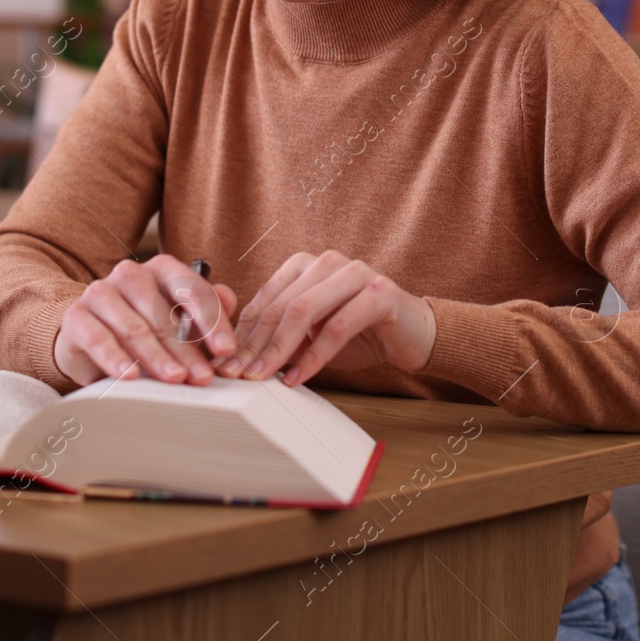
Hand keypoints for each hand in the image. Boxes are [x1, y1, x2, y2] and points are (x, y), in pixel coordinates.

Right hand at [53, 254, 238, 386]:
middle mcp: (130, 274)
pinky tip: (130, 376)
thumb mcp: (178, 320)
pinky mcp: (76, 316)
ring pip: (135, 327)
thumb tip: (229, 300)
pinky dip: (116, 358)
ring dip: (157, 357)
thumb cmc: (143, 326)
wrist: (87, 336)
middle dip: (187, 349)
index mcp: (161, 269)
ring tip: (174, 379)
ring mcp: (100, 292)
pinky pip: (98, 338)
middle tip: (203, 377)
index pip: (192, 291)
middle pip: (164, 314)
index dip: (212, 322)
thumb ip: (206, 310)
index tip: (227, 350)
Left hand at [218, 250, 436, 387]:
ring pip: (304, 311)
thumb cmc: (359, 334)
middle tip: (239, 374)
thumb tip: (238, 360)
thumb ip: (281, 338)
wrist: (412, 335)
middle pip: (280, 305)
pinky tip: (299, 378)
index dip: (242, 334)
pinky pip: (337, 327)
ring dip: (279, 350)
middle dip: (255, 344)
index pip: (265, 299)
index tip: (226, 364)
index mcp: (306, 265)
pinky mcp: (379, 293)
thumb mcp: (311, 336)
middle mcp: (328, 262)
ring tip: (264, 377)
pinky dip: (314, 357)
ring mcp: (355, 273)